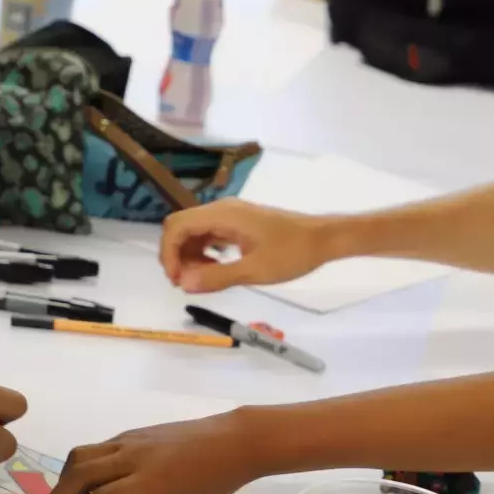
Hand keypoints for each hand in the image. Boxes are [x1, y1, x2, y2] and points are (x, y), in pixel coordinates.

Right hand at [41, 412, 257, 493]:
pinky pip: (96, 449)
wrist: (234, 439)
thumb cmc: (215, 480)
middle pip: (77, 475)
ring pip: (80, 456)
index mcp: (148, 480)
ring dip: (64, 483)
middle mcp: (131, 456)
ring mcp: (129, 440)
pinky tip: (88, 489)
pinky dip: (81, 469)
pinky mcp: (131, 433)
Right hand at [160, 199, 331, 292]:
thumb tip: (184, 284)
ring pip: (194, 232)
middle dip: (177, 256)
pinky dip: (204, 252)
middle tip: (187, 284)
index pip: (177, 226)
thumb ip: (217, 277)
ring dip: (190, 256)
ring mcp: (230, 215)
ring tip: (202, 280)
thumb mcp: (255, 270)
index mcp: (223, 215)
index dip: (169, 254)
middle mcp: (222, 209)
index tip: (178, 280)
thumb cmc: (293, 253)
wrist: (323, 239)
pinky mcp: (238, 223)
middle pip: (182, 227)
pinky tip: (215, 269)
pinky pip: (210, 234)